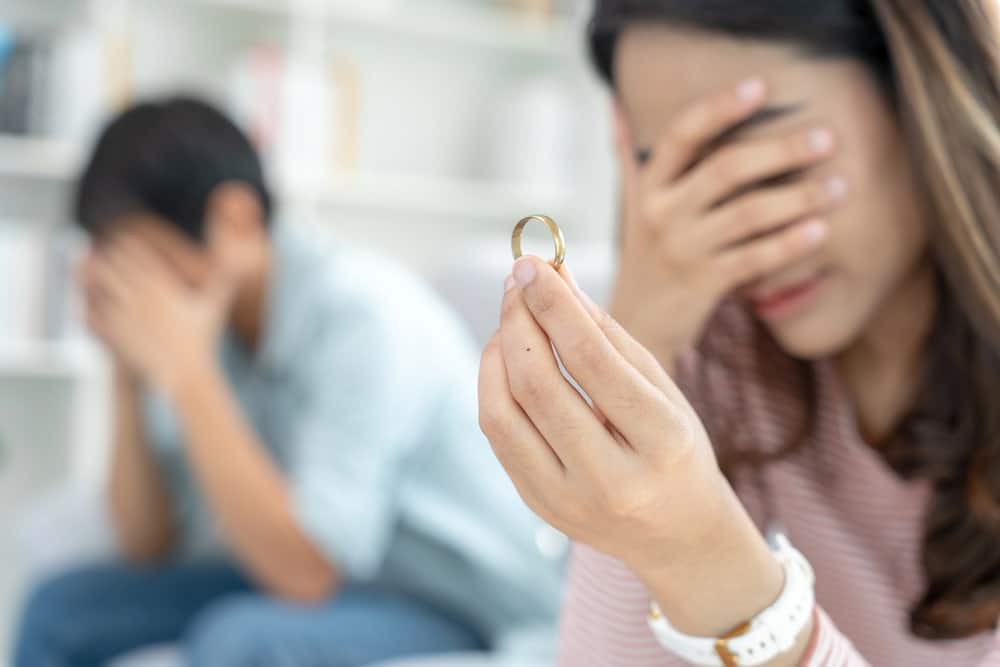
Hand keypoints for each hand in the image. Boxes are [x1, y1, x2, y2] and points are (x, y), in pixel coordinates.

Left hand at [79, 234, 233, 392]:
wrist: (185, 373)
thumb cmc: (202, 340)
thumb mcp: (215, 306)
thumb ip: (225, 281)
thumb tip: (242, 263)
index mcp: (159, 283)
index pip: (132, 249)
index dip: (125, 245)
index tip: (126, 250)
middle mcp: (137, 294)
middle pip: (107, 260)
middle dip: (105, 259)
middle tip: (109, 265)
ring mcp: (123, 313)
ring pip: (94, 283)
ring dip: (92, 279)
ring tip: (98, 284)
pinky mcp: (113, 333)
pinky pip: (89, 312)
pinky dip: (87, 308)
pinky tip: (95, 310)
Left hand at [479, 256, 782, 635]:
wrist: (678, 535)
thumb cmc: (675, 447)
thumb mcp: (661, 388)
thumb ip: (607, 334)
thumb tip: (556, 278)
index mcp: (660, 442)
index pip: (592, 361)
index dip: (553, 304)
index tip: (531, 264)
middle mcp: (612, 480)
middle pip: (538, 386)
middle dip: (518, 321)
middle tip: (516, 281)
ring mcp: (568, 501)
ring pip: (503, 413)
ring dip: (497, 351)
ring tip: (512, 318)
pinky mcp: (538, 506)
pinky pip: (498, 435)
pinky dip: (493, 386)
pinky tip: (507, 357)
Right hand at [610, 78, 845, 366]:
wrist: (634, 326)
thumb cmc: (644, 258)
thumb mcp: (630, 206)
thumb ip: (629, 157)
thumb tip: (617, 105)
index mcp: (649, 187)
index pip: (682, 133)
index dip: (720, 107)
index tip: (762, 86)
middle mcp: (660, 213)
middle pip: (727, 168)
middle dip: (782, 150)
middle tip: (827, 138)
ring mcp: (681, 249)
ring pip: (749, 213)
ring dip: (799, 197)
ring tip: (840, 186)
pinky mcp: (701, 284)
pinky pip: (754, 258)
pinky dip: (789, 243)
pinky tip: (820, 230)